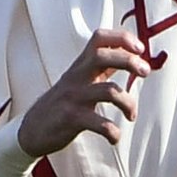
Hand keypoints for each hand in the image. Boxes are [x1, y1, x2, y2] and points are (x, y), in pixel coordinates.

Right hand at [22, 28, 153, 153]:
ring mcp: (73, 98)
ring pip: (109, 91)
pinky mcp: (71, 119)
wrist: (31, 130)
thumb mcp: (78, 80)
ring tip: (131, 115)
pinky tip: (114, 138)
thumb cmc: (61, 104)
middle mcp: (76, 77)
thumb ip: (101, 69)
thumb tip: (131, 58)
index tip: (140, 48)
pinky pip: (100, 124)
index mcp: (80, 66)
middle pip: (102, 56)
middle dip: (129, 61)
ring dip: (128, 103)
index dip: (122, 38)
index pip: (99, 39)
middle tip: (145, 72)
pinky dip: (113, 132)